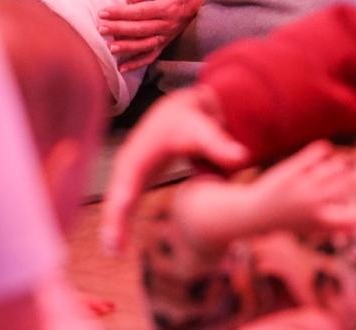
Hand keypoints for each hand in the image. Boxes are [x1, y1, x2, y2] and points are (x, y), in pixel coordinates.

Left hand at [99, 0, 215, 71]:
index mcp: (168, 7)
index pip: (140, 12)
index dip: (121, 13)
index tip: (104, 12)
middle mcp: (168, 25)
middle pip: (140, 29)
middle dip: (119, 30)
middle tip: (101, 28)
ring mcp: (168, 36)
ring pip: (145, 45)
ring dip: (127, 48)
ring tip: (110, 48)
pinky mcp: (167, 42)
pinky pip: (152, 56)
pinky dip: (137, 63)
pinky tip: (122, 68)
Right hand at [100, 87, 250, 254]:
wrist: (184, 105)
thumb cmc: (193, 118)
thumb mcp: (204, 129)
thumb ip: (220, 145)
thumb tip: (242, 158)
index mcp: (142, 153)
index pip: (130, 181)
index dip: (123, 202)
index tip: (120, 221)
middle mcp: (131, 163)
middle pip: (117, 195)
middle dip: (113, 221)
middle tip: (113, 250)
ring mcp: (131, 171)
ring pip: (117, 202)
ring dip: (114, 226)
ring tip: (114, 252)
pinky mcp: (138, 177)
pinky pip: (125, 202)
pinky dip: (120, 221)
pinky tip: (119, 244)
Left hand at [234, 140, 355, 236]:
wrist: (255, 213)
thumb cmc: (287, 220)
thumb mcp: (311, 228)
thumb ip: (334, 225)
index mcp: (321, 221)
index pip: (352, 218)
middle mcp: (314, 203)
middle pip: (347, 183)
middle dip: (352, 178)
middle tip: (352, 174)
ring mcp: (303, 185)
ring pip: (335, 166)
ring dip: (339, 164)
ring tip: (339, 164)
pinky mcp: (292, 170)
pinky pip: (317, 152)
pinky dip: (323, 149)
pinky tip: (325, 149)